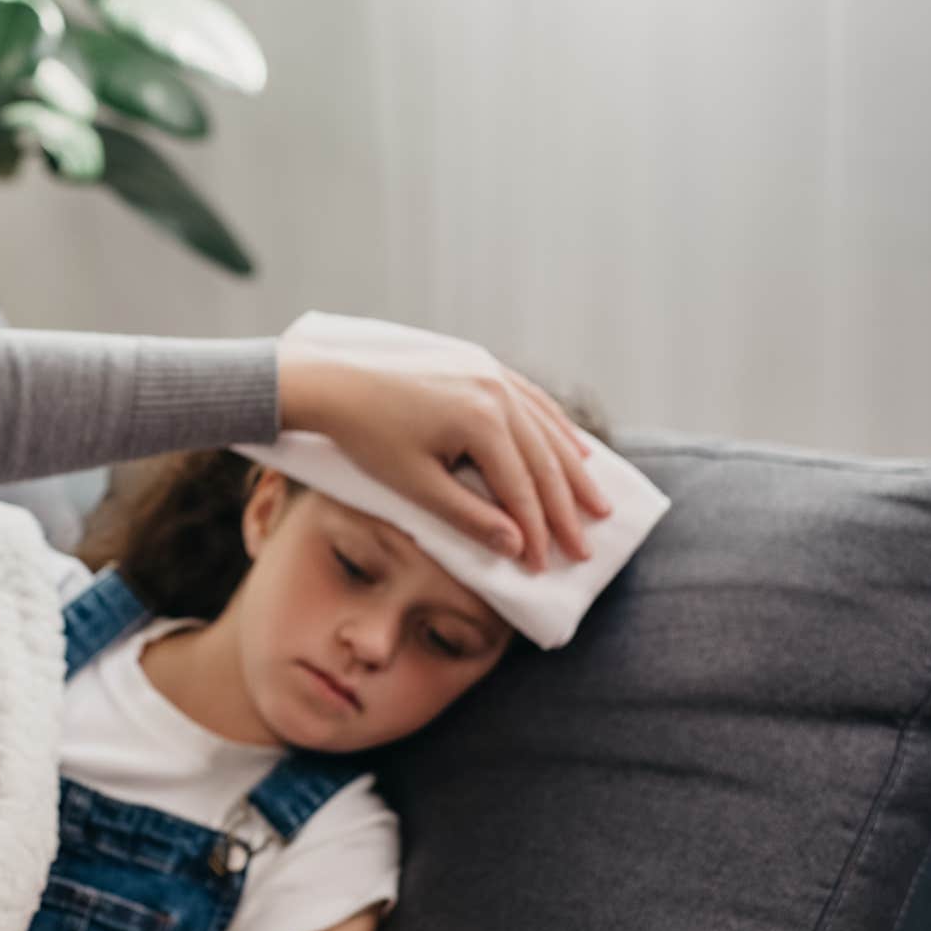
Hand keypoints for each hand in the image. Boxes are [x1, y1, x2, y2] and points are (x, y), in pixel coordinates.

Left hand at [278, 351, 611, 569]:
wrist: (332, 380)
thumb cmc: (366, 436)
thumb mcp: (414, 483)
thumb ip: (467, 516)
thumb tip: (515, 544)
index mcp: (481, 420)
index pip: (520, 488)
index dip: (536, 531)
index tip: (544, 566)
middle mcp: (496, 391)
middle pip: (543, 460)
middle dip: (566, 510)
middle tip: (584, 549)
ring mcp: (492, 372)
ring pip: (545, 429)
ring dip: (573, 470)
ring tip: (598, 505)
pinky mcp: (482, 364)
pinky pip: (531, 400)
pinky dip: (555, 429)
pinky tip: (573, 451)